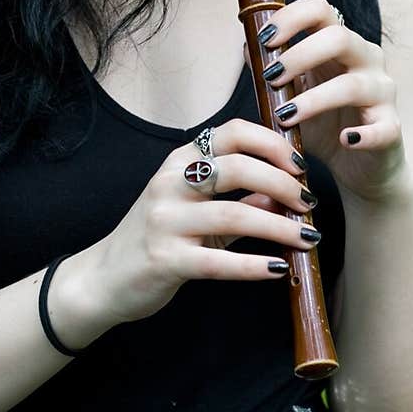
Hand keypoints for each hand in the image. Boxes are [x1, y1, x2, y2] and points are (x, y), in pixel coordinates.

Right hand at [85, 118, 322, 326]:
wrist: (104, 278)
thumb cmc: (155, 238)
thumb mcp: (196, 212)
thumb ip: (238, 201)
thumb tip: (284, 195)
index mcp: (178, 163)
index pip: (230, 133)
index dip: (271, 144)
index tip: (300, 165)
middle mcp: (169, 184)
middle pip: (237, 167)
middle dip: (283, 183)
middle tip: (308, 203)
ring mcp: (164, 221)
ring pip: (235, 213)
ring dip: (280, 227)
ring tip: (308, 237)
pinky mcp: (164, 259)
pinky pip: (219, 261)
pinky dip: (254, 265)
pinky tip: (278, 269)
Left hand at [248, 0, 412, 203]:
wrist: (357, 166)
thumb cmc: (323, 124)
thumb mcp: (293, 94)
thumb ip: (272, 71)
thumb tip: (248, 48)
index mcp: (341, 44)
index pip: (321, 9)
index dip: (291, 18)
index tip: (264, 40)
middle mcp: (366, 60)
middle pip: (339, 38)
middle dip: (299, 56)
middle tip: (271, 78)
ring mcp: (383, 93)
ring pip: (353, 85)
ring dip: (313, 100)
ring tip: (285, 117)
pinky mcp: (391, 129)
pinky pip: (382, 128)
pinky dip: (362, 134)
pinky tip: (343, 140)